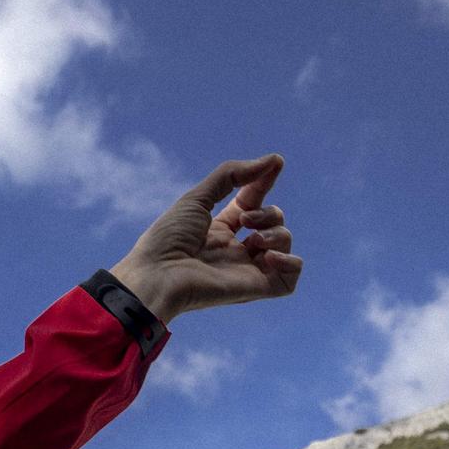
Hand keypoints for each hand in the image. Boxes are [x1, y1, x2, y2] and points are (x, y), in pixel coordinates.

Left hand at [111, 154, 301, 321]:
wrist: (158, 276)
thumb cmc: (168, 239)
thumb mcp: (197, 198)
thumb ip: (231, 176)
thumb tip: (272, 160)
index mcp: (219, 229)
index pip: (252, 201)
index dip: (263, 182)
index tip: (275, 164)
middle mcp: (235, 250)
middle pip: (273, 220)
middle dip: (267, 212)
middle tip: (243, 220)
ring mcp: (247, 269)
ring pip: (284, 242)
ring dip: (277, 232)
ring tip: (253, 238)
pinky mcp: (256, 288)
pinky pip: (290, 277)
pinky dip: (290, 261)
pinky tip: (268, 255)